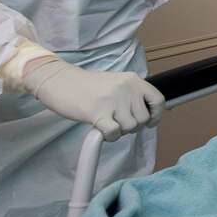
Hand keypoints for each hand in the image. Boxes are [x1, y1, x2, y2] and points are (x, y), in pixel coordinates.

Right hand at [22, 58, 164, 141]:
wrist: (59, 82)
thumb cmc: (86, 86)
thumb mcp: (115, 83)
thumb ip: (131, 95)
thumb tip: (148, 116)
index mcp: (132, 79)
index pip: (158, 100)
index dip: (156, 115)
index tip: (149, 122)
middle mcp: (126, 88)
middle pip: (142, 118)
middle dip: (132, 126)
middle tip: (117, 121)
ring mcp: (113, 100)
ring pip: (130, 128)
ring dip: (120, 131)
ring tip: (107, 123)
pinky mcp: (98, 113)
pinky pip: (115, 133)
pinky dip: (110, 136)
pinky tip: (102, 130)